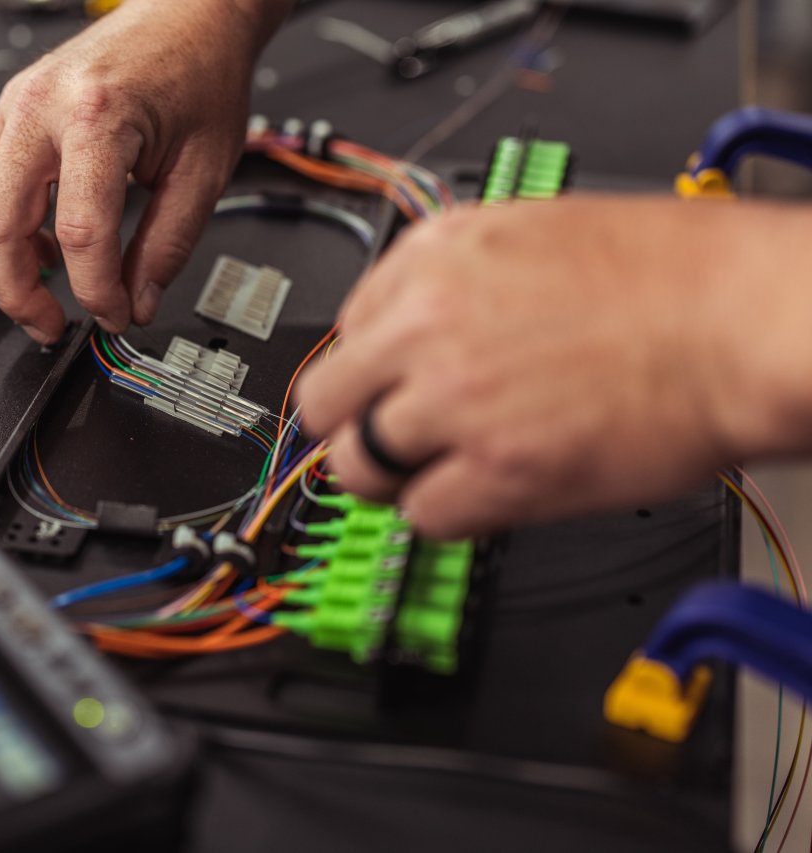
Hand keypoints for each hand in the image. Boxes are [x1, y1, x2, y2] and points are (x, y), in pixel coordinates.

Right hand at [0, 0, 291, 343]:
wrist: (187, 14)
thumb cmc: (199, 74)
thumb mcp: (204, 170)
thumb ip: (167, 245)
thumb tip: (138, 303)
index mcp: (98, 115)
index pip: (80, 232)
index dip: (96, 291)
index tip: (116, 317)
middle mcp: (41, 106)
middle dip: (17, 292)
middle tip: (51, 326)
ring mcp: (15, 105)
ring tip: (41, 294)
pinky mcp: (9, 113)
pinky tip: (39, 248)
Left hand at [297, 196, 811, 537]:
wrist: (746, 319)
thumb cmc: (677, 275)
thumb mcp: (538, 232)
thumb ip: (460, 280)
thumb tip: (416, 325)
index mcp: (436, 255)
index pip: (348, 327)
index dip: (374, 366)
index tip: (392, 385)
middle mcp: (427, 323)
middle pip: (326, 401)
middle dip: (356, 425)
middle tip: (394, 438)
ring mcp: (453, 399)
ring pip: (358, 466)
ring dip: (397, 477)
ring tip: (444, 471)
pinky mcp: (495, 470)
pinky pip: (421, 516)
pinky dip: (448, 515)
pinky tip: (489, 493)